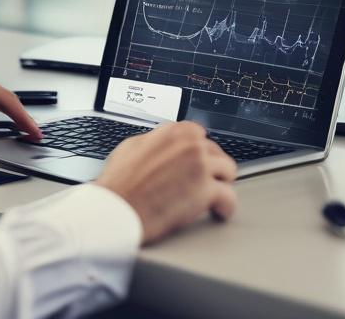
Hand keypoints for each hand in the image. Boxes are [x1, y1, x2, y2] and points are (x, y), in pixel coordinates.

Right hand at [95, 121, 236, 243]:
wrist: (115, 209)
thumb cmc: (118, 184)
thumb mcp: (131, 147)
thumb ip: (155, 141)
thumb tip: (164, 145)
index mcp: (172, 132)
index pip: (199, 136)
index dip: (198, 153)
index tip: (197, 162)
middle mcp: (189, 144)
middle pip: (216, 152)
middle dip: (210, 168)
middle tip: (204, 182)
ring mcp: (200, 166)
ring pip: (228, 171)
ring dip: (221, 184)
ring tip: (214, 197)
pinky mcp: (206, 191)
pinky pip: (229, 198)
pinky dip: (225, 207)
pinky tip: (219, 211)